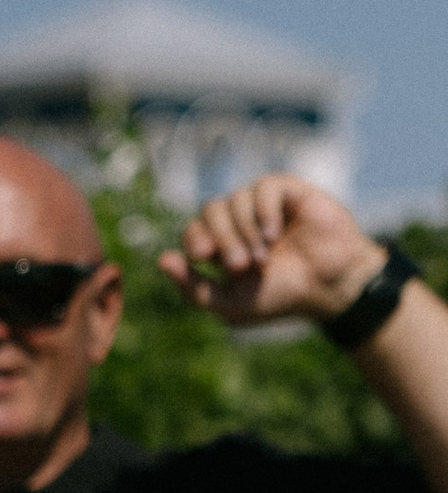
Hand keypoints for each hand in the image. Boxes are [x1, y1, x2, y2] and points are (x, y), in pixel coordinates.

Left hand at [157, 174, 383, 329]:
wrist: (330, 288)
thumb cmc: (281, 297)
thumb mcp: (231, 305)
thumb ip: (193, 288)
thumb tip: (162, 259)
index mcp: (223, 244)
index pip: (194, 230)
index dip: (194, 239)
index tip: (202, 256)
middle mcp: (240, 221)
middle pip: (211, 211)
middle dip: (221, 239)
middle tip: (240, 266)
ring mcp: (263, 205)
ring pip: (234, 200)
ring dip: (245, 231)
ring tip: (263, 258)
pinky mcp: (288, 192)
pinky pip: (263, 188)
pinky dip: (264, 212)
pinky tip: (274, 234)